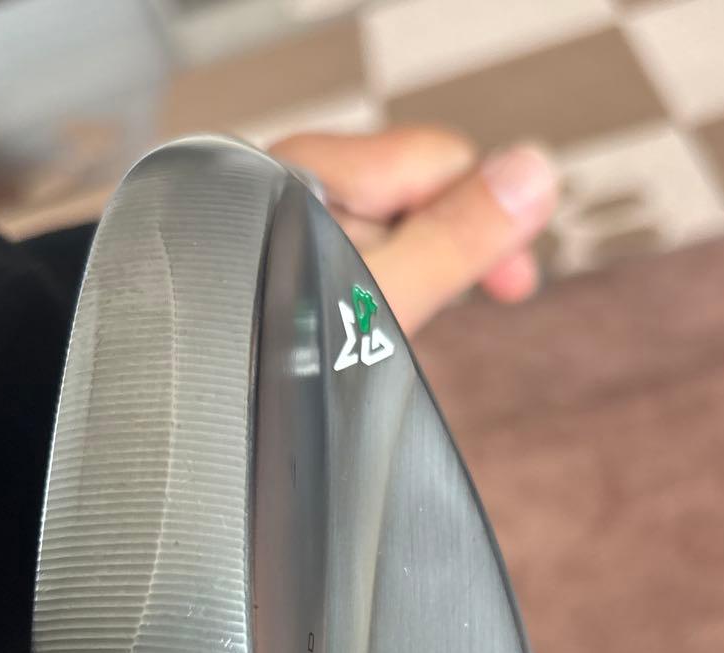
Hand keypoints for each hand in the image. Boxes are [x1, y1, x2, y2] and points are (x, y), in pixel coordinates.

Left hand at [270, 127, 557, 335]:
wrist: (192, 420)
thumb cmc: (257, 358)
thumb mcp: (378, 299)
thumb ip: (456, 237)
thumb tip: (531, 176)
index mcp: (316, 173)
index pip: (441, 161)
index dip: (490, 217)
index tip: (512, 282)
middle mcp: (299, 191)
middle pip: (416, 197)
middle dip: (447, 254)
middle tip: (460, 310)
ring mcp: (291, 232)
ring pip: (388, 239)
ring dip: (412, 283)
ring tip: (386, 336)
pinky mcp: (285, 272)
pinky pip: (353, 268)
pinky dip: (374, 299)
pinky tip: (360, 337)